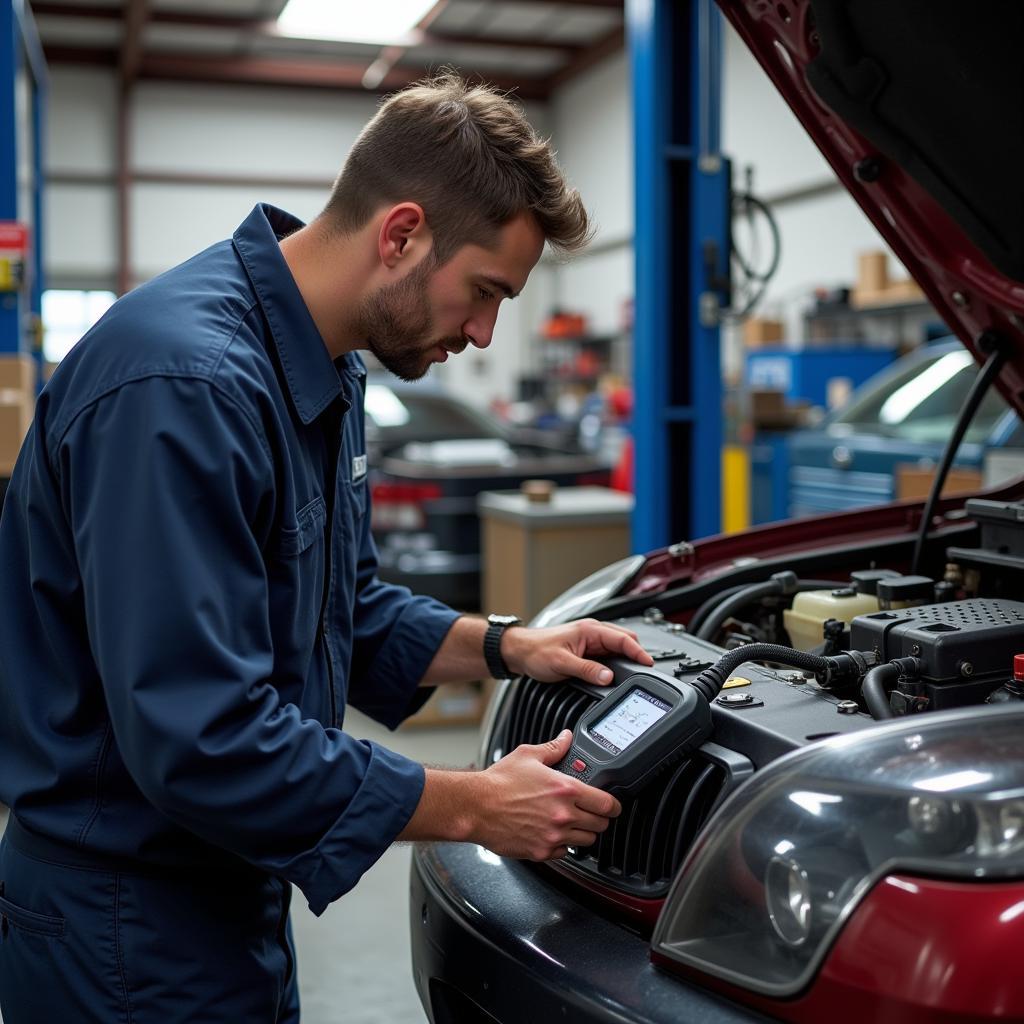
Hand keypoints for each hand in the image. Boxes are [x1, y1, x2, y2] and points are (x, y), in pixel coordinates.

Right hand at [472, 730, 620, 860]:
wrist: (476, 807)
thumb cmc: (499, 782)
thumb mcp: (528, 755)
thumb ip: (553, 748)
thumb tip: (566, 739)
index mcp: (565, 789)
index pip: (607, 804)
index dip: (614, 805)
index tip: (612, 806)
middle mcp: (563, 815)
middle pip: (600, 825)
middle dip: (598, 818)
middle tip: (590, 812)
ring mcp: (553, 836)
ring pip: (586, 841)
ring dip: (582, 832)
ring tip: (570, 822)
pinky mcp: (541, 852)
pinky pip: (565, 853)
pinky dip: (563, 845)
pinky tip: (552, 833)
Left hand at [502, 618, 653, 686]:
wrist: (518, 651)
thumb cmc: (535, 651)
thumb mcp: (562, 664)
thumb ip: (587, 670)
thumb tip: (608, 677)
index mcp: (590, 630)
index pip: (623, 639)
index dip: (639, 652)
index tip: (649, 664)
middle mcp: (592, 632)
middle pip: (624, 641)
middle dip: (636, 654)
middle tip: (645, 671)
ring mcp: (589, 640)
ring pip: (616, 648)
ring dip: (626, 658)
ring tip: (634, 673)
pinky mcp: (585, 649)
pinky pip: (607, 654)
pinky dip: (615, 662)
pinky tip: (616, 672)